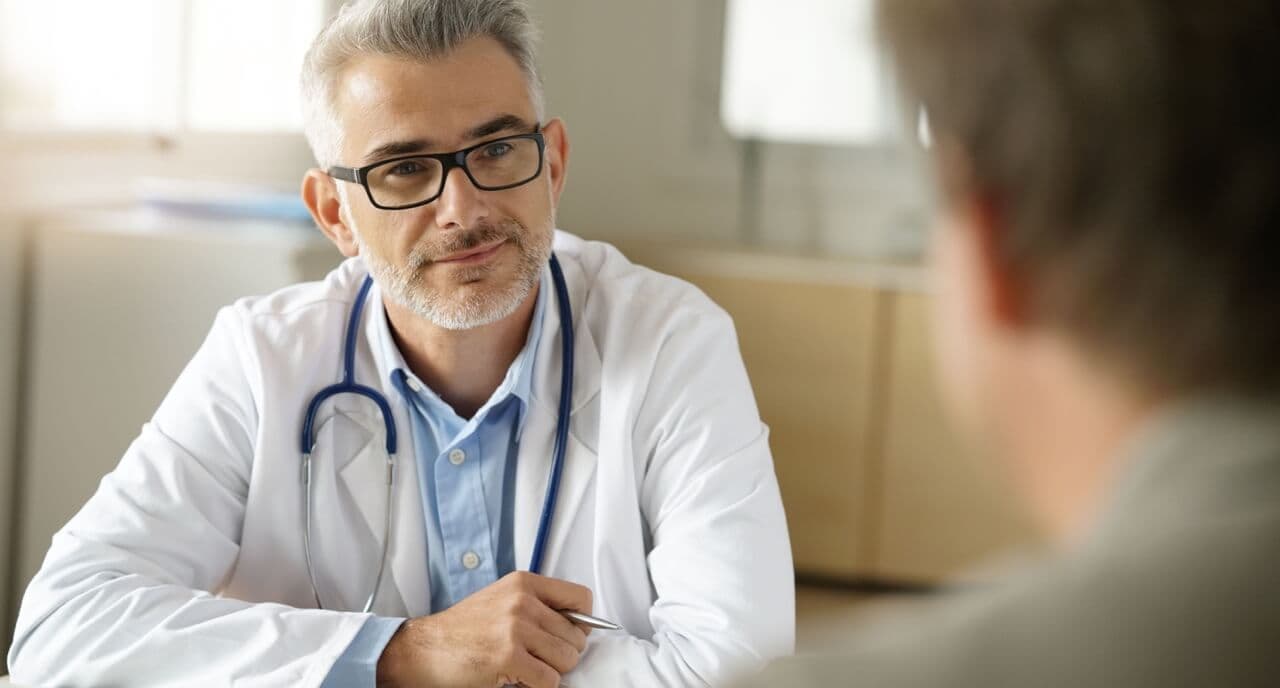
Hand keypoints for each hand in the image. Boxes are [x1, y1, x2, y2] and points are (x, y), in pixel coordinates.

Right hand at [376, 571, 593, 687]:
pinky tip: (517, 678)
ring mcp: (516, 628)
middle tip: (536, 658)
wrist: (424, 649)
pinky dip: (538, 686)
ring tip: (525, 666)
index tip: (568, 634)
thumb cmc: (462, 629)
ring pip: (567, 660)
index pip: (581, 598)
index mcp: (524, 583)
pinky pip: (549, 681)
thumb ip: (538, 605)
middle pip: (577, 637)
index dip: (581, 623)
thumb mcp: (502, 600)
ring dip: (551, 671)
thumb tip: (579, 624)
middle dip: (562, 654)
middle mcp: (522, 601)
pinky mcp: (509, 657)